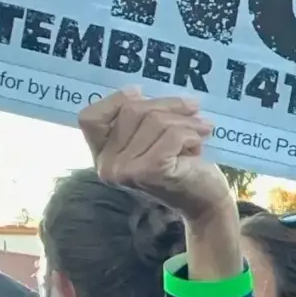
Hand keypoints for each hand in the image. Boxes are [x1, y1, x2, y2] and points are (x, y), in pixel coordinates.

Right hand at [77, 90, 234, 224]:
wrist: (205, 205)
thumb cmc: (182, 168)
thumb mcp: (153, 140)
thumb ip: (138, 119)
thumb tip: (135, 91)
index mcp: (102, 156)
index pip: (90, 118)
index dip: (115, 100)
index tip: (142, 92)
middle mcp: (107, 166)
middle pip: (130, 111)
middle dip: (167, 105)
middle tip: (193, 109)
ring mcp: (126, 171)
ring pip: (153, 120)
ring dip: (184, 120)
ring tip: (202, 128)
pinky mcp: (150, 172)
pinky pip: (171, 135)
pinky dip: (190, 134)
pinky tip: (199, 142)